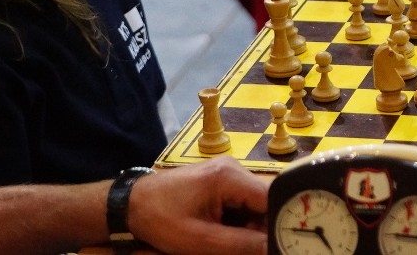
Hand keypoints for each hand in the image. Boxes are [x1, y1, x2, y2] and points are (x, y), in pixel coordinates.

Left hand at [128, 156, 268, 254]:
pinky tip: (226, 237)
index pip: (273, 197)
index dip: (282, 222)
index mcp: (229, 177)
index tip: (286, 243)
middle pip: (266, 201)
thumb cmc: (161, 220)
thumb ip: (242, 245)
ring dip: (252, 229)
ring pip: (256, 205)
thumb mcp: (201, 241)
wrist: (130, 204)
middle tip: (255, 249)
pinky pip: (243, 204)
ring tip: (232, 245)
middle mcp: (234, 169)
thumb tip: (275, 248)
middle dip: (264, 229)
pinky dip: (241, 223)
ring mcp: (228, 174)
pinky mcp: (221, 182)